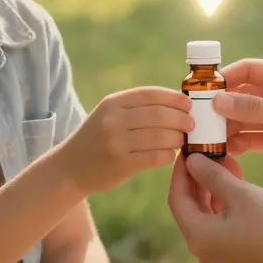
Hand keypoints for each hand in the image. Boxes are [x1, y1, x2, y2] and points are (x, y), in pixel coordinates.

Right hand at [59, 87, 193, 194]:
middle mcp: (113, 120)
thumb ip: (137, 107)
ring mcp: (116, 142)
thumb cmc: (97, 138)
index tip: (188, 104)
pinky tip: (170, 154)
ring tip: (182, 140)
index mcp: (112, 103)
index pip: (151, 94)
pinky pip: (155, 157)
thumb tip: (177, 103)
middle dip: (182, 119)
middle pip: (159, 114)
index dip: (174, 98)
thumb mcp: (109, 115)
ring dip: (178, 138)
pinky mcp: (121, 164)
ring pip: (161, 136)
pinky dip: (168, 155)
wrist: (70, 168)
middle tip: (191, 124)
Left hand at [167, 154, 262, 262]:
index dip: (180, 171)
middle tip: (206, 151)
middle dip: (198, 177)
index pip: (177, 198)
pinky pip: (220, 222)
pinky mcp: (234, 252)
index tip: (188, 150)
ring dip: (213, 187)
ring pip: (206, 212)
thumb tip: (191, 160)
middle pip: (190, 206)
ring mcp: (219, 253)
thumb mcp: (240, 193)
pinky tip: (235, 179)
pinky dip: (224, 201)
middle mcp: (203, 249)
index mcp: (198, 237)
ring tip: (225, 160)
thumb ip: (211, 175)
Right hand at [214, 58, 262, 207]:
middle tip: (198, 118)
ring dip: (225, 126)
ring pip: (241, 117)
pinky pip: (248, 137)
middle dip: (220, 105)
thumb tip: (218, 100)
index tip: (200, 90)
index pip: (247, 69)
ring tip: (207, 138)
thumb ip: (256, 108)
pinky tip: (225, 151)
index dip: (223, 78)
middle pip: (240, 94)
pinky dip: (236, 142)